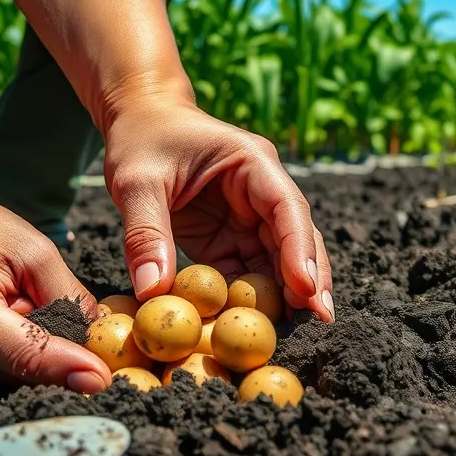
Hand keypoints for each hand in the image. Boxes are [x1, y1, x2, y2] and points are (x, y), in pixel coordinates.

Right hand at [0, 175, 110, 392]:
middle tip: (73, 337)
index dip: (66, 369)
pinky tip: (1, 326)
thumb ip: (68, 296)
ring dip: (22, 360)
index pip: (24, 356)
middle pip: (12, 377)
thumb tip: (99, 339)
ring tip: (18, 313)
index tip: (103, 380)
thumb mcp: (31, 249)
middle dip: (49, 362)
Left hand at [101, 93, 334, 322]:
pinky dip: (252, 299)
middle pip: (296, 238)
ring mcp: (249, 216)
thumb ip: (146, 233)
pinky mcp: (231, 238)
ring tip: (296, 334)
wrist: (138, 121)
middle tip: (319, 323)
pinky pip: (247, 272)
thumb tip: (153, 292)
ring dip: (286, 295)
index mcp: (252, 162)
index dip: (300, 248)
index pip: (287, 207)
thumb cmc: (140, 138)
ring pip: (278, 260)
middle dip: (308, 280)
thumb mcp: (136, 181)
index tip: (306, 288)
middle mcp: (261, 190)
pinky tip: (256, 326)